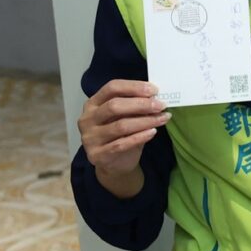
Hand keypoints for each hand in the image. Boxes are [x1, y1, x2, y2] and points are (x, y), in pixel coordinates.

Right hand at [77, 79, 168, 196]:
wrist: (115, 164)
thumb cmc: (123, 134)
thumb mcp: (127, 116)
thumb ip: (135, 106)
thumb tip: (156, 98)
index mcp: (93, 104)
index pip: (111, 88)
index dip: (133, 87)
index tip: (154, 90)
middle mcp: (87, 119)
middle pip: (114, 106)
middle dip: (141, 104)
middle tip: (161, 105)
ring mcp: (89, 138)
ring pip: (120, 126)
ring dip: (145, 121)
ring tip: (163, 118)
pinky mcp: (97, 154)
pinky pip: (121, 144)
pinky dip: (140, 137)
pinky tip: (153, 132)